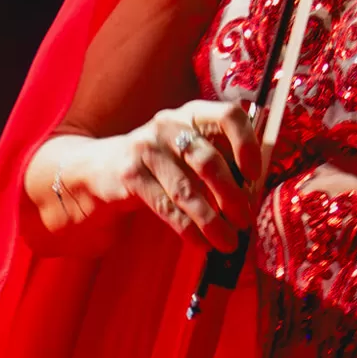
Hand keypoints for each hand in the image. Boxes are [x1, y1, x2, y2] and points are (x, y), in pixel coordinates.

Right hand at [29, 99, 259, 250]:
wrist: (101, 168)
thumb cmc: (161, 162)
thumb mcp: (188, 151)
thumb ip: (219, 160)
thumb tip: (255, 193)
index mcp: (192, 114)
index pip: (227, 115)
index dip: (246, 143)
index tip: (253, 173)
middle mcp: (169, 124)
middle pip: (208, 160)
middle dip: (232, 195)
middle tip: (245, 219)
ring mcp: (146, 148)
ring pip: (187, 190)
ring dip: (212, 221)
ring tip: (228, 242)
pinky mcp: (130, 174)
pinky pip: (166, 206)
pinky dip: (188, 229)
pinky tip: (202, 243)